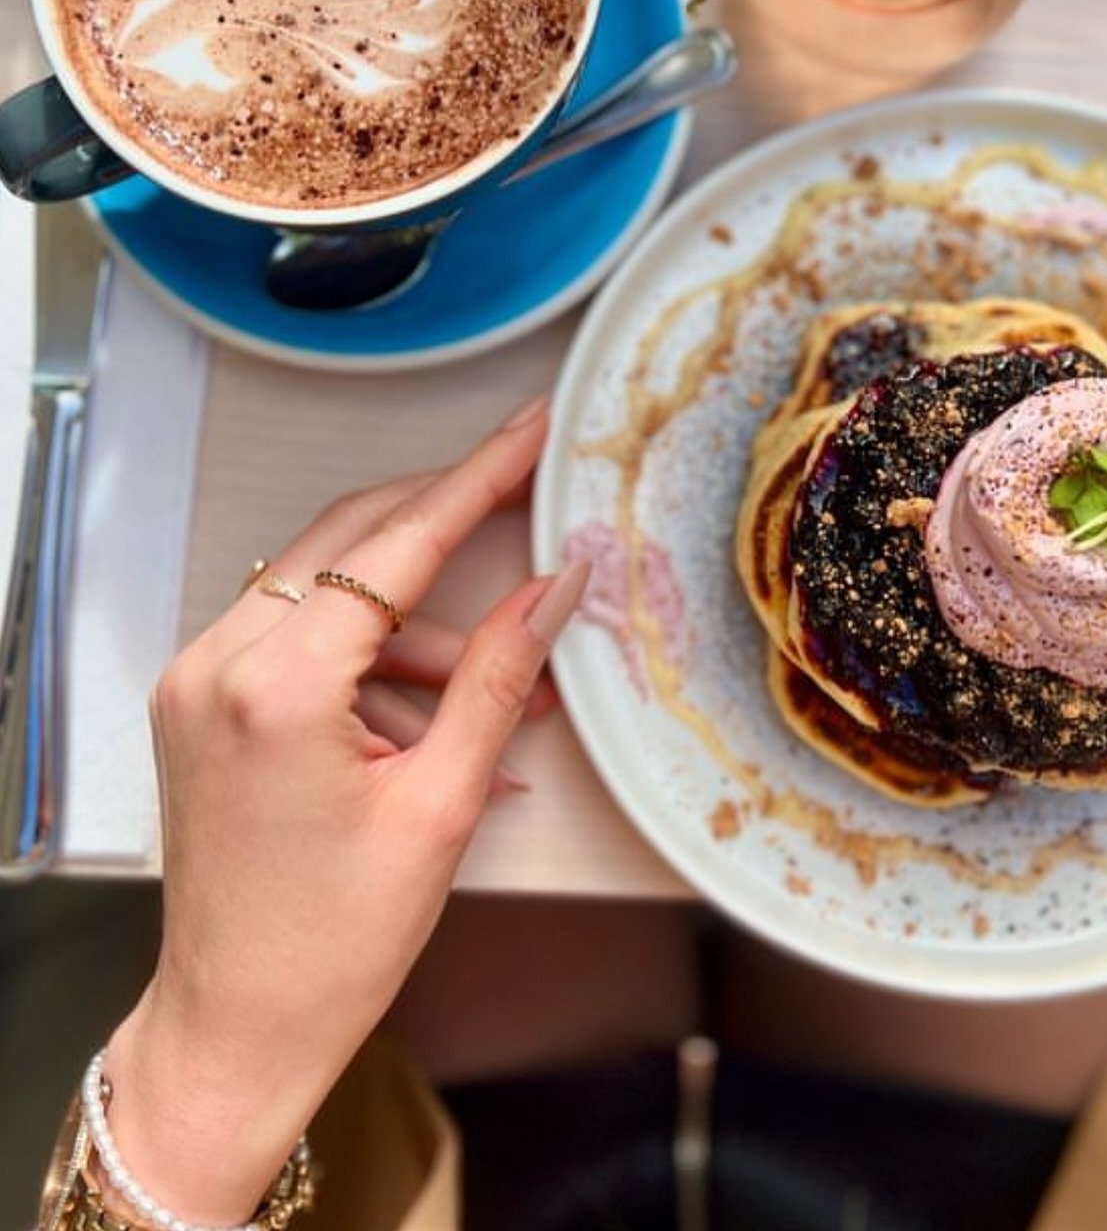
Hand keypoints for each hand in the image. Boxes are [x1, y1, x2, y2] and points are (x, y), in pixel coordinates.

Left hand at [100, 398, 584, 1225]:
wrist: (235, 1027)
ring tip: (495, 679)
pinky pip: (297, 633)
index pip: (397, 543)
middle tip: (526, 488)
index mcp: (277, 684)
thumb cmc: (336, 942)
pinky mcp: (198, 700)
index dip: (478, 478)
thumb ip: (498, 676)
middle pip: (350, 537)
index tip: (531, 428)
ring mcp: (197, 678)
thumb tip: (559, 583)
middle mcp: (217, 660)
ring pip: (325, 583)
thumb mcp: (440, 805)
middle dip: (444, 513)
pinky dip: (369, 653)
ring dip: (412, 611)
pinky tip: (434, 716)